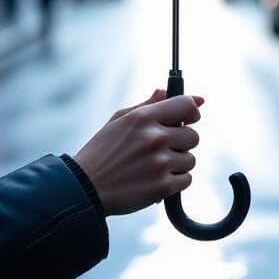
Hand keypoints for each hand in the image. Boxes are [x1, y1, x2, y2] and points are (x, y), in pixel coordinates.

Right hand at [74, 89, 203, 215]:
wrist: (84, 188)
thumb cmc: (101, 152)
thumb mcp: (119, 120)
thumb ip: (148, 104)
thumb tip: (169, 91)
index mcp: (143, 117)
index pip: (185, 105)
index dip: (192, 110)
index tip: (191, 117)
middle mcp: (154, 138)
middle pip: (193, 135)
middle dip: (182, 142)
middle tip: (163, 149)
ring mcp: (159, 162)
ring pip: (190, 159)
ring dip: (178, 164)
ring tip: (155, 167)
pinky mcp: (162, 186)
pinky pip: (187, 180)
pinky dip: (175, 182)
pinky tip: (156, 180)